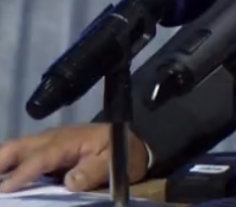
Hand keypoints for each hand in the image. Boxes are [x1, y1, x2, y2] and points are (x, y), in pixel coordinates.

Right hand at [0, 124, 148, 192]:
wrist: (129, 143)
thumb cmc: (122, 152)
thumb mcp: (114, 162)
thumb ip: (93, 171)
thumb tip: (69, 182)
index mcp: (70, 140)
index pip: (42, 156)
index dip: (22, 173)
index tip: (6, 189)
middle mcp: (53, 138)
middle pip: (17, 147)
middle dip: (0, 162)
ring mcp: (47, 143)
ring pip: (15, 150)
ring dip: (1, 164)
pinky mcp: (46, 151)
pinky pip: (21, 158)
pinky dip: (8, 168)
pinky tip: (5, 182)